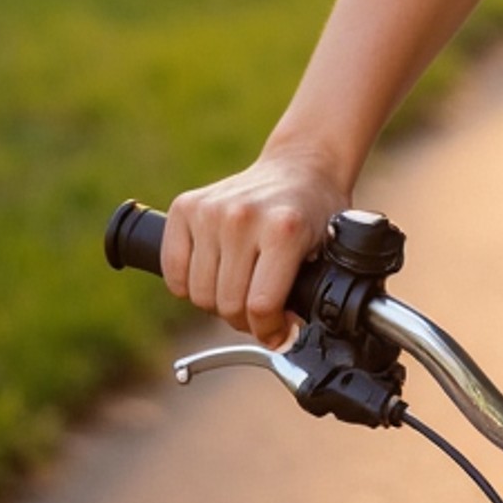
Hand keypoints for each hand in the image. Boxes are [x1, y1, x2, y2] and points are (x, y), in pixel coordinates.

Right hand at [161, 148, 349, 342]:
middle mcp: (243, 217)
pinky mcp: (186, 207)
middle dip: (245, 318)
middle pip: (226, 305)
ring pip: (198, 294)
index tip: (278, 331)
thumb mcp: (329, 250)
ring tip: (240, 285)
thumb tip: (282, 338)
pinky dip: (188, 284)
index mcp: (283, 229)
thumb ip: (309, 294)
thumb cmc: (315, 210)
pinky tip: (213, 272)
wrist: (300, 164)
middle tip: (260, 306)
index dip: (269, 330)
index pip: (260, 307)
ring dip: (218, 301)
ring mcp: (211, 210)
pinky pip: (173, 272)